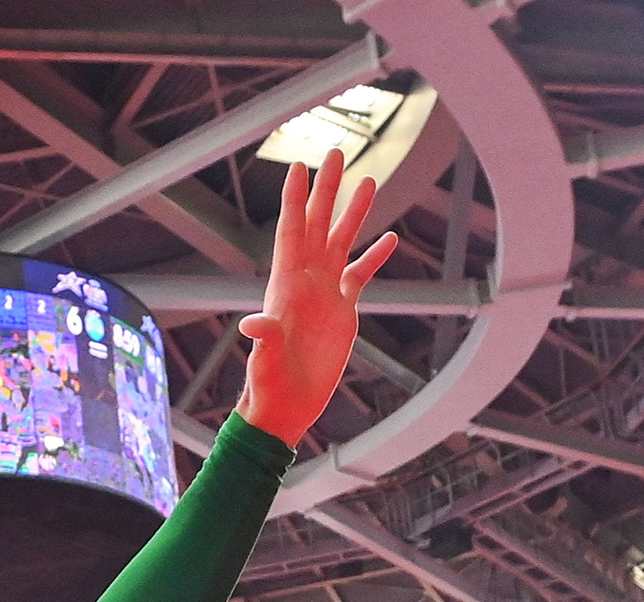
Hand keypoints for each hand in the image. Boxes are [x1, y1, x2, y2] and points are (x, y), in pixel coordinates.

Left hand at [232, 148, 399, 445]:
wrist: (286, 406)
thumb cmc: (269, 385)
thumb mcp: (265, 361)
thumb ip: (263, 339)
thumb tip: (252, 323)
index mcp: (285, 285)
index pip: (290, 231)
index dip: (294, 199)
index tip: (298, 165)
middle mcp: (305, 281)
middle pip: (317, 224)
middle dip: (326, 189)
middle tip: (336, 153)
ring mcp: (325, 293)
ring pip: (342, 241)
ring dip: (353, 213)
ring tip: (369, 179)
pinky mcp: (343, 310)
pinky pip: (361, 275)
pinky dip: (375, 257)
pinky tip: (390, 237)